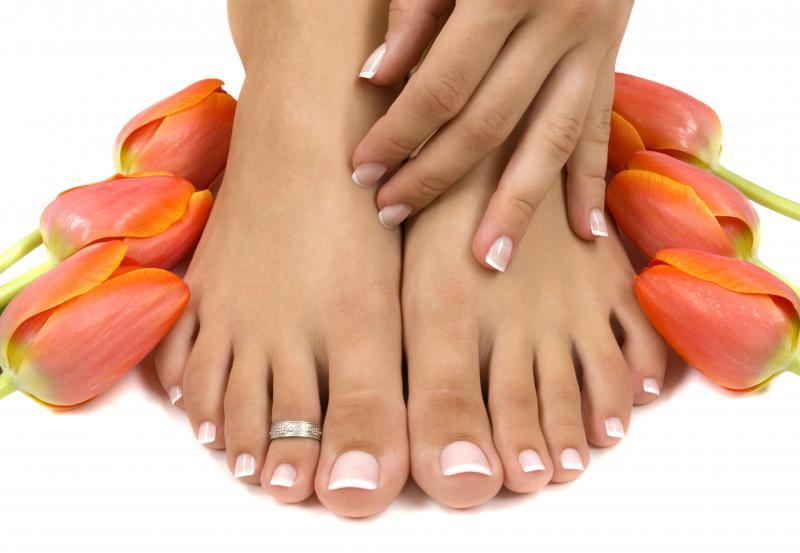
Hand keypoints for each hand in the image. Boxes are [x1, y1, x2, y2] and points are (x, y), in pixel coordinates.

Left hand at [352, 0, 631, 270]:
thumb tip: (382, 75)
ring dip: (516, 206)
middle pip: (487, 125)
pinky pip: (600, 129)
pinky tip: (586, 233)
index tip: (362, 171)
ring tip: (488, 261)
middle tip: (390, 213)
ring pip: (549, 142)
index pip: (440, 86)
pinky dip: (592, 182)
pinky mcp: (611, 58)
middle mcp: (558, 23)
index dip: (398, 133)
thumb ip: (417, 4)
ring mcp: (593, 45)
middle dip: (434, 176)